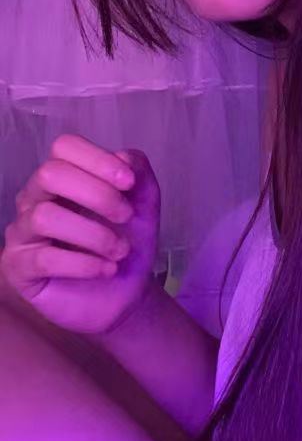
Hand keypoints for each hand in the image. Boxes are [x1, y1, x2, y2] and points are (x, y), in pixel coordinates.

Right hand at [1, 134, 160, 334]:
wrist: (125, 293)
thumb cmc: (127, 240)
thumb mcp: (144, 203)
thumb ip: (138, 172)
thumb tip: (123, 157)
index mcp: (63, 176)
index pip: (64, 147)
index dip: (98, 160)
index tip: (130, 183)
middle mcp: (35, 198)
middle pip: (50, 174)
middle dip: (97, 194)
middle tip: (126, 217)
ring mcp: (22, 232)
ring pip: (45, 216)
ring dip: (95, 235)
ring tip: (120, 251)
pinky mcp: (18, 267)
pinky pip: (44, 258)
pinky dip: (84, 264)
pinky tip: (107, 270)